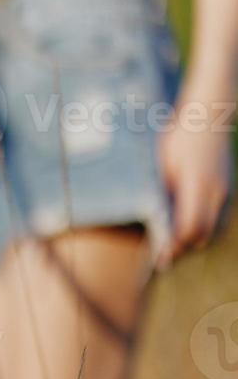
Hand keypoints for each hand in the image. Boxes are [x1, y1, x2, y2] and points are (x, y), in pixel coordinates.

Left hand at [156, 85, 233, 267]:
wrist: (206, 118)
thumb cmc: (176, 141)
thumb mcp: (160, 167)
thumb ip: (159, 196)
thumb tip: (151, 225)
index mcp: (198, 184)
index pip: (190, 227)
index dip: (175, 246)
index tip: (159, 258)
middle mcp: (216, 191)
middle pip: (203, 234)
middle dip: (182, 250)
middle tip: (161, 260)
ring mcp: (225, 192)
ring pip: (214, 231)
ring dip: (194, 243)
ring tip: (172, 250)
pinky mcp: (227, 192)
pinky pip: (218, 221)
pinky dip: (203, 231)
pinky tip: (186, 235)